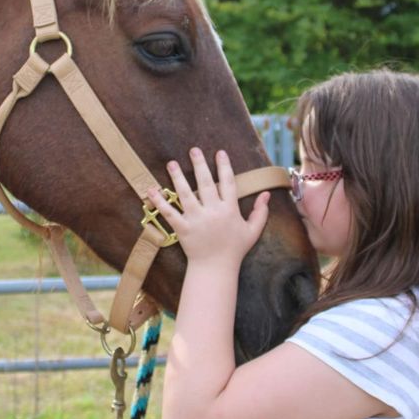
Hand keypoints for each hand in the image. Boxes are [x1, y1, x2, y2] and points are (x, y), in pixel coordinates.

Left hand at [147, 148, 269, 268]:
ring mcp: (196, 220)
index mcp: (229, 210)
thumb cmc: (235, 250)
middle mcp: (213, 212)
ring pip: (185, 194)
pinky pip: (169, 213)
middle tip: (193, 150)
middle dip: (199, 165)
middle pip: (205, 183)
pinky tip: (151, 190)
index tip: (220, 153)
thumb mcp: (252, 231)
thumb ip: (260, 212)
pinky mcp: (182, 229)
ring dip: (178, 177)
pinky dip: (159, 202)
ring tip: (171, 163)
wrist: (215, 269)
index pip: (227, 183)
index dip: (224, 166)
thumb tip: (267, 194)